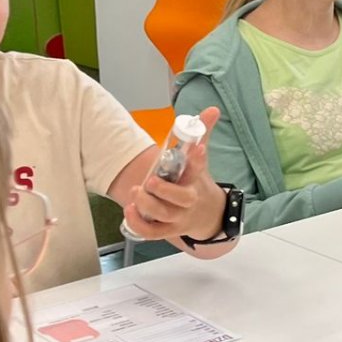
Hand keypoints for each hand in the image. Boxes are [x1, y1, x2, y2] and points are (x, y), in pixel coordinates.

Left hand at [126, 106, 228, 241]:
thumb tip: (212, 109)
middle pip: (182, 199)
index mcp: (196, 180)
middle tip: (151, 181)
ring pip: (164, 216)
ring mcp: (178, 217)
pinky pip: (152, 232)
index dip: (198, 159)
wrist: (206, 214)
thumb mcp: (199, 160)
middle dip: (167, 191)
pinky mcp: (167, 230)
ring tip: (136, 192)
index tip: (198, 149)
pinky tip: (129, 209)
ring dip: (148, 205)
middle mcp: (188, 200)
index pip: (199, 168)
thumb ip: (201, 133)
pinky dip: (139, 224)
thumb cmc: (195, 183)